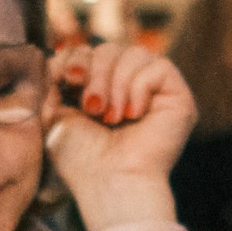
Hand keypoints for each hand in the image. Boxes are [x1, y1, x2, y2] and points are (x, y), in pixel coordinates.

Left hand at [43, 41, 196, 228]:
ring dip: (116, 83)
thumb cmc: (82, 159)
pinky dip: (139, 87)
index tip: (67, 81)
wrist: (109, 182)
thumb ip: (54, 79)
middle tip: (91, 108)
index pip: (90, 50)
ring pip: (134, 52)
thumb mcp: (55, 112)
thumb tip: (57, 54)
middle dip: (95, 73)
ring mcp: (155, 90)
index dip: (76, 59)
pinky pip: (158, 66)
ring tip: (112, 116)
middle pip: (109, 47)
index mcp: (100, 89)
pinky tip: (133, 115)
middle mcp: (129, 86)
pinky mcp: (177, 96)